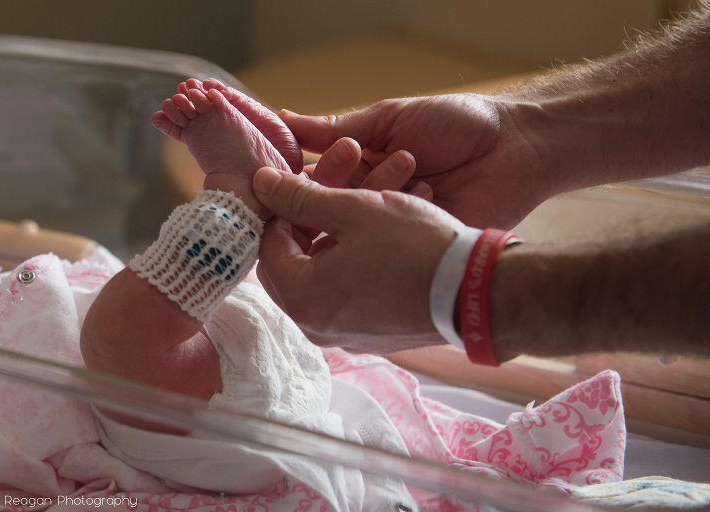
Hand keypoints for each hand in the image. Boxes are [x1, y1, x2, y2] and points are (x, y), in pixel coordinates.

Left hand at [252, 166, 458, 353]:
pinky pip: (351, 292)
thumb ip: (299, 196)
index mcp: (302, 298)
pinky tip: (389, 233)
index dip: (284, 208)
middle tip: (338, 188)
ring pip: (327, 274)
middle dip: (314, 218)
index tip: (307, 183)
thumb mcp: (353, 209)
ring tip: (374, 199)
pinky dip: (361, 260)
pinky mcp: (374, 336)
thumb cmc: (416, 248)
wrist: (480, 292)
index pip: (269, 246)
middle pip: (296, 262)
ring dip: (343, 234)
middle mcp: (317, 326)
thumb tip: (260, 183)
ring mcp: (347, 335)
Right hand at [281, 93, 551, 228]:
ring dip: (374, 197)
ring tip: (406, 165)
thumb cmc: (456, 125)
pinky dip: (399, 218)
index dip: (302, 178)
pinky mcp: (414, 247)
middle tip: (351, 166)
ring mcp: (392, 226)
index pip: (315, 179)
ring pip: (358, 226)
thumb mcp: (390, 118)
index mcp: (360, 166)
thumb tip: (282, 119)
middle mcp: (371, 198)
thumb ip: (335, 127)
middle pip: (331, 207)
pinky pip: (390, 242)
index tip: (288, 173)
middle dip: (337, 186)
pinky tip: (420, 198)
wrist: (516, 149)